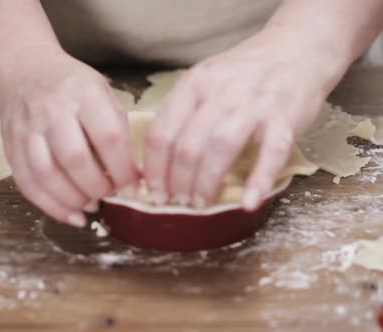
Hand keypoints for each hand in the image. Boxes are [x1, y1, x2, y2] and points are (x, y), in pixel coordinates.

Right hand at [0, 48, 139, 226]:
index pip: (108, 137)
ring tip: (91, 206)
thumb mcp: (103, 94)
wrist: (24, 72)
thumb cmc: (72, 87)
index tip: (133, 187)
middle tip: (110, 196)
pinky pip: (27, 183)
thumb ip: (117, 131)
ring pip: (47, 174)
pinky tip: (70, 214)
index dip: (123, 169)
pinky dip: (50, 205)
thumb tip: (136, 177)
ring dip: (73, 199)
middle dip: (97, 187)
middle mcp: (52, 111)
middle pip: (75, 159)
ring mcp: (27, 129)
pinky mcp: (11, 147)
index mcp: (84, 94)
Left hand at [144, 28, 338, 210]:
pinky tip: (247, 203)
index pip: (161, 131)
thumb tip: (158, 160)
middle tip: (177, 203)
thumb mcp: (206, 81)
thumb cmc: (245, 74)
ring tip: (200, 203)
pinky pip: (271, 153)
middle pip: (187, 145)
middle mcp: (220, 92)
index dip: (154, 168)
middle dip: (177, 182)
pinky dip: (258, 181)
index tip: (154, 191)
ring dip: (206, 183)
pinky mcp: (285, 117)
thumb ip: (184, 112)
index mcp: (193, 84)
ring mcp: (253, 104)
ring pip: (220, 148)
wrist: (297, 47)